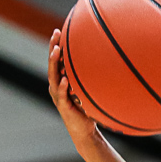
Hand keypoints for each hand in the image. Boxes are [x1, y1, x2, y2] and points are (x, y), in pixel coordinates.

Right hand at [47, 30, 100, 146]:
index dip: (56, 46)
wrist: (84, 130)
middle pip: (52, 64)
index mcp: (61, 81)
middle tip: (56, 34)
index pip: (56, 60)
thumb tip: (108, 61)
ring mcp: (58, 97)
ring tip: (56, 51)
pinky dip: (63, 87)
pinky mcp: (64, 107)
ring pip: (53, 77)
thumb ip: (92, 78)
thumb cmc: (87, 108)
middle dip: (53, 48)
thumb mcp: (89, 90)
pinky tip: (65, 80)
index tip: (58, 31)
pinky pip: (62, 96)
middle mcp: (56, 87)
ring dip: (54, 64)